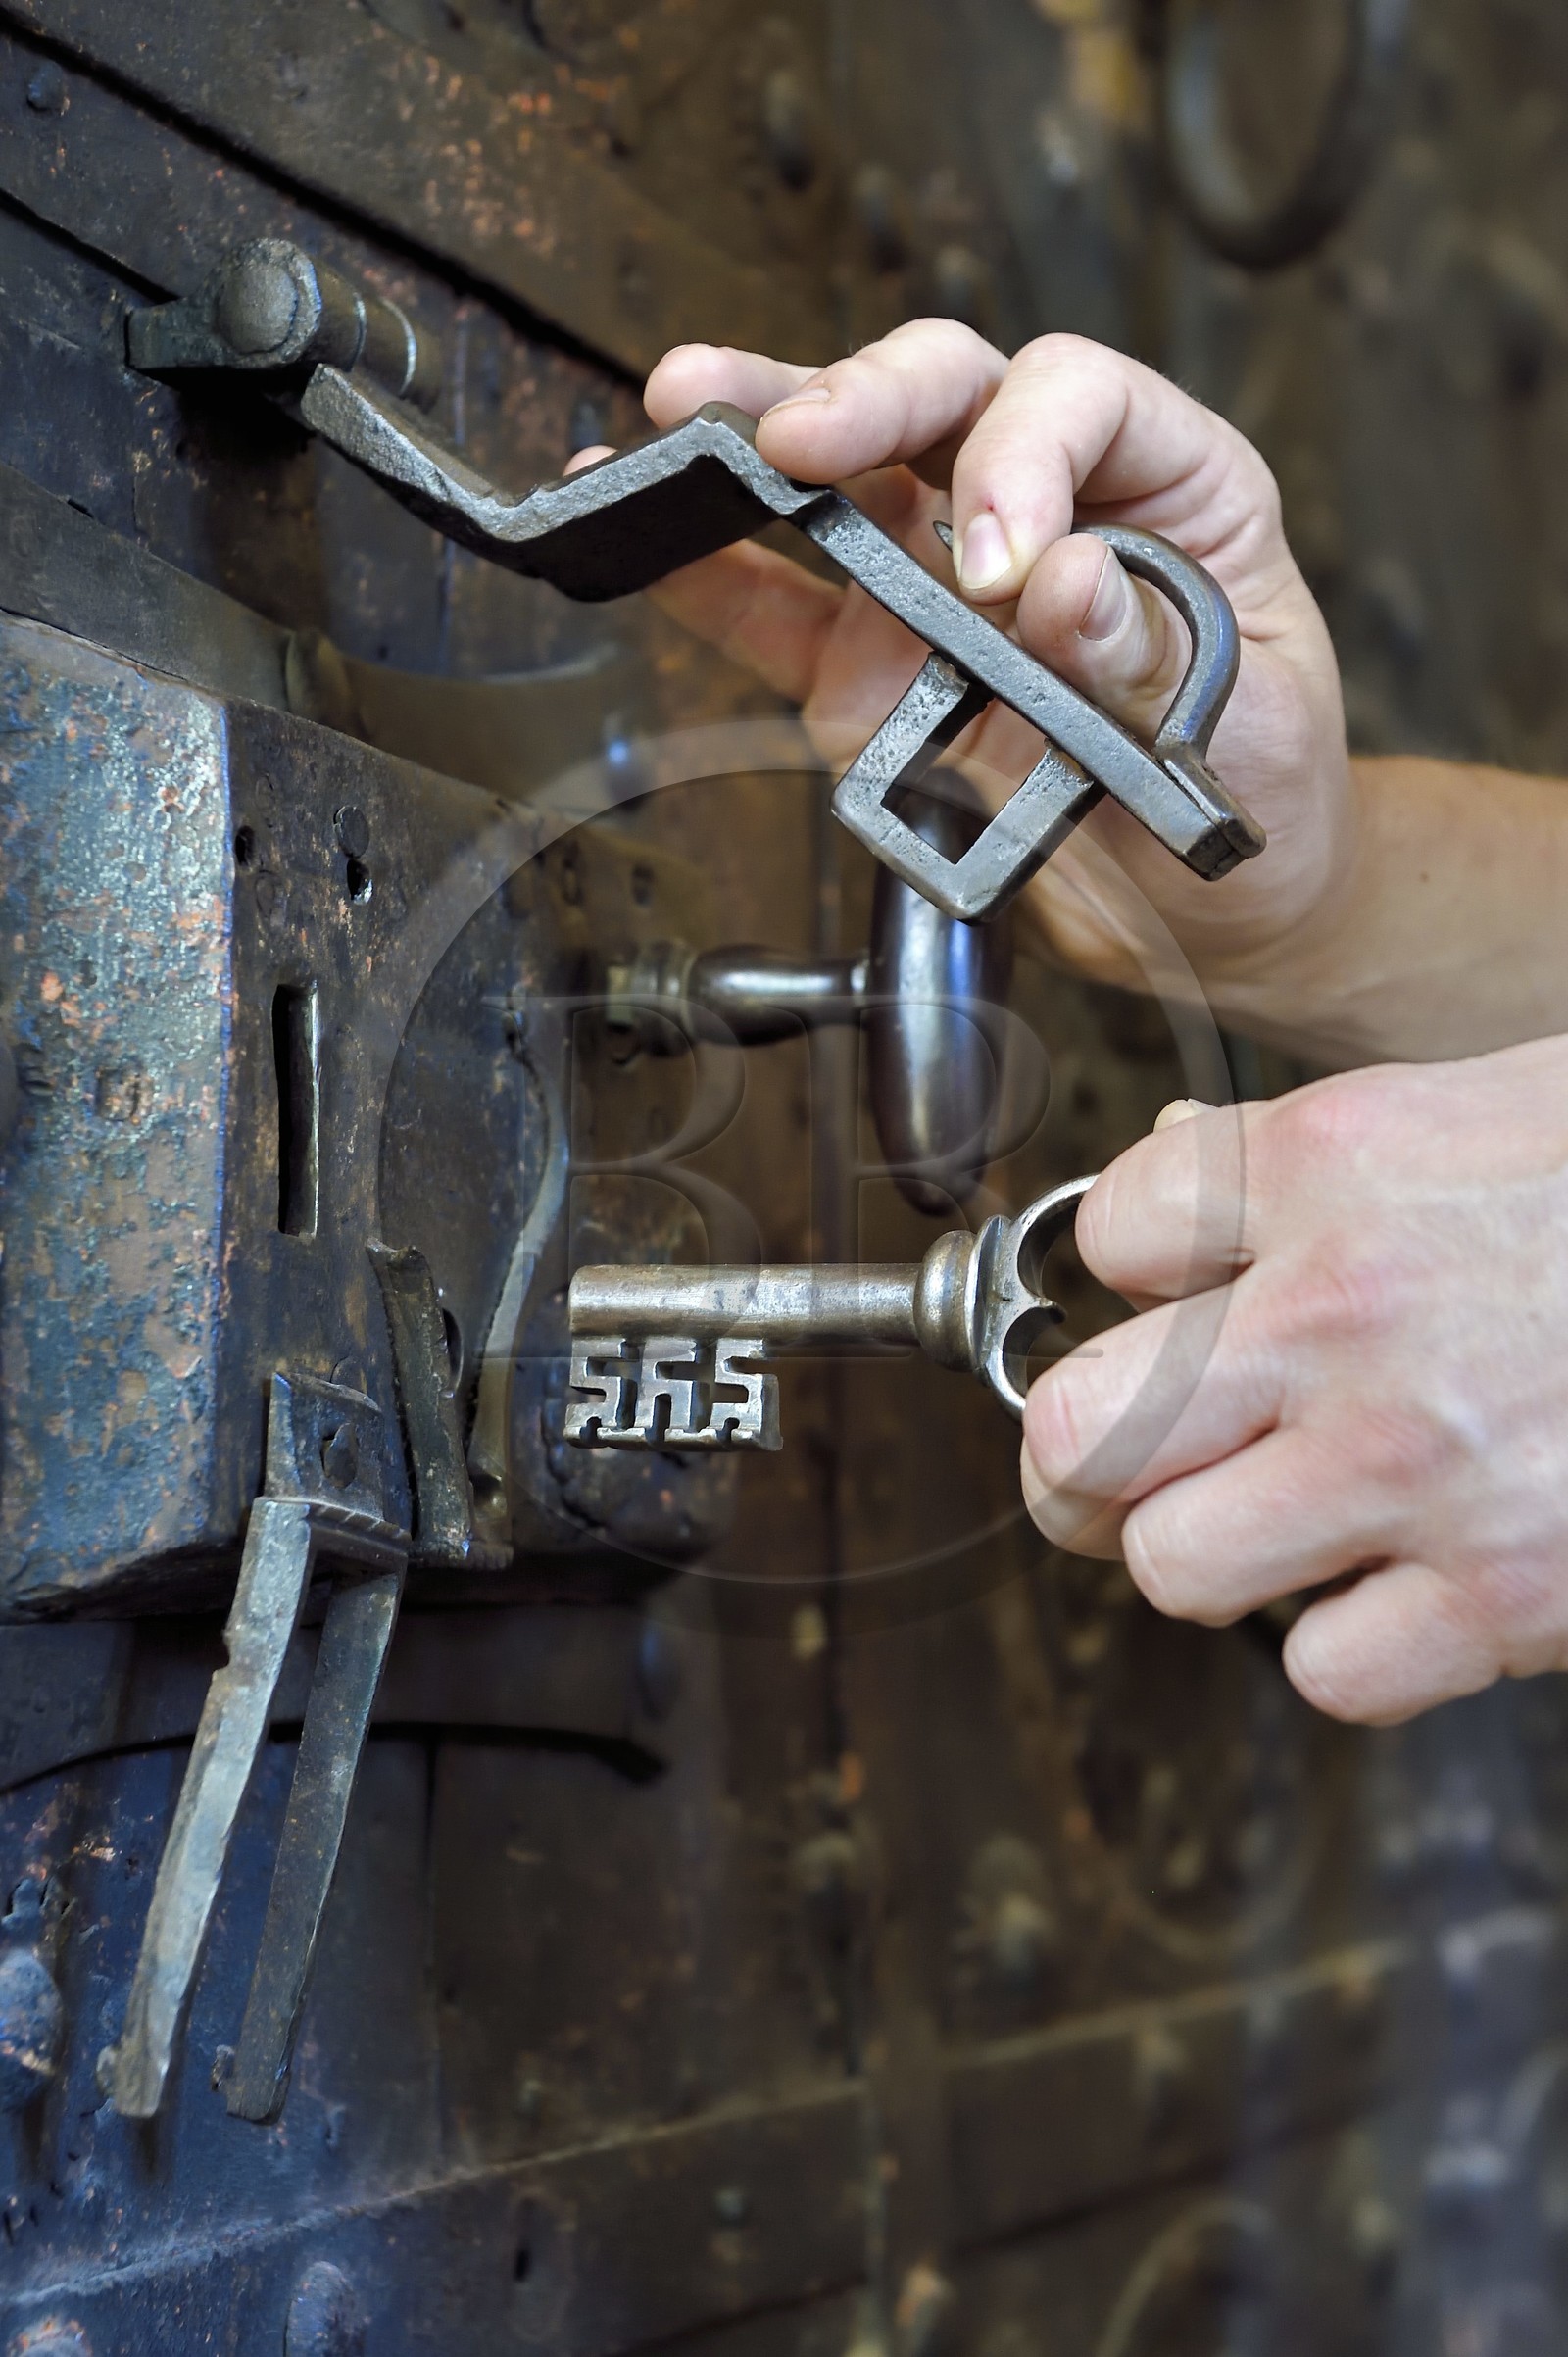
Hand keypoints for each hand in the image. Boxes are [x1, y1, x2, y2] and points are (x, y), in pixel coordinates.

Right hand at [632, 323, 1357, 990]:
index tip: (1003, 567)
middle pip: (944, 390)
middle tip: (799, 438)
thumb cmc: (1261, 790)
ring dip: (756, 432)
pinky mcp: (873, 675)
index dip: (1025, 455)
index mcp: (1169, 483)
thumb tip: (1062, 584)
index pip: (1075, 397)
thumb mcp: (1252, 729)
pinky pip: (779, 612)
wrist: (1219, 916)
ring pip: (846, 472)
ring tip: (681, 414)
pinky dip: (707, 576)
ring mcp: (942, 587)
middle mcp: (1043, 504)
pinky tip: (638, 534)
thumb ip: (1154, 657)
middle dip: (863, 398)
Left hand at [1020, 1040, 1567, 1723]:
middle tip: (1139, 1455)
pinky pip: (1319, 1668)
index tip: (1169, 1299)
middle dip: (1091, 1451)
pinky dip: (1349, 1643)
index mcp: (1336, 1162)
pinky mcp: (1502, 1599)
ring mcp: (1415, 1464)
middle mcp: (1345, 1312)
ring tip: (1285, 1520)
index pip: (1106, 1233)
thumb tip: (1182, 1184)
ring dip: (1212, 1554)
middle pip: (1075, 1425)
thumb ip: (1320, 1154)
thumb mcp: (1495, 1104)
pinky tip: (1408, 1581)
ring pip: (1168, 1564)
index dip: (1128, 1274)